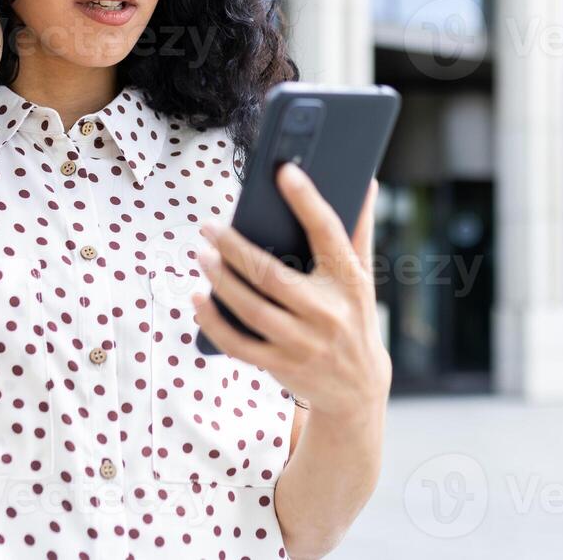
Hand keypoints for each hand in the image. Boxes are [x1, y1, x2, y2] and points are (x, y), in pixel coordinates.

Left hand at [191, 162, 390, 421]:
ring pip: (250, 308)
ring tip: (200, 255)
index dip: (307, 201)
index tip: (284, 171)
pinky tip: (197, 298)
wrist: (359, 390)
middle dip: (234, 248)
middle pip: (271, 275)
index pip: (328, 233)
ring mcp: (303, 343)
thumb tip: (365, 180)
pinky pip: (238, 343)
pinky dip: (213, 321)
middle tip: (209, 227)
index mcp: (348, 280)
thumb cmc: (356, 317)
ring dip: (220, 280)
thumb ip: (359, 229)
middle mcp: (327, 312)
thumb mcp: (363, 276)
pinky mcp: (281, 366)